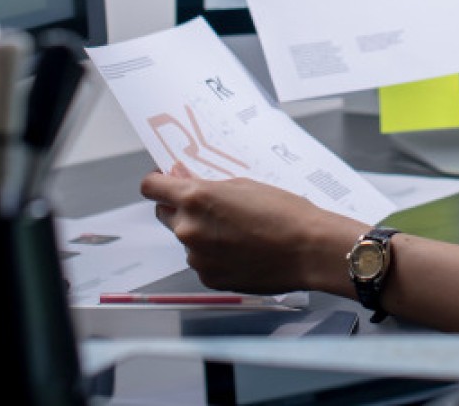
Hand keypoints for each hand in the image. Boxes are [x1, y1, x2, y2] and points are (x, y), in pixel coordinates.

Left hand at [141, 163, 365, 294]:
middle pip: (164, 213)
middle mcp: (188, 229)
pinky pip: (201, 260)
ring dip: (201, 231)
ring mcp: (196, 257)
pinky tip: (241, 248)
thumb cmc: (283, 211)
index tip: (166, 179)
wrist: (307, 249)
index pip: (151, 187)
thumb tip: (185, 180)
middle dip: (179, 206)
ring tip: (237, 229)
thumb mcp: (244, 184)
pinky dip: (214, 253)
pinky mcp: (208, 278)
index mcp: (195, 199)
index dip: (157, 181)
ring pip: (187, 238)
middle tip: (208, 203)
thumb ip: (209, 185)